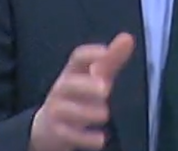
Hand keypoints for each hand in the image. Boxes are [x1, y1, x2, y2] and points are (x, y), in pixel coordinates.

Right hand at [30, 33, 134, 150]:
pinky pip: (68, 135)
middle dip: (85, 85)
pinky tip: (101, 140)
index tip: (105, 51)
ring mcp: (58, 110)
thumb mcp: (94, 75)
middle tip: (105, 87)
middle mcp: (62, 89)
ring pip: (67, 110)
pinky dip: (84, 138)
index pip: (77, 58)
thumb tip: (128, 37)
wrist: (49, 126)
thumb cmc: (78, 94)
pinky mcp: (58, 132)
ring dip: (85, 112)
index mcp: (73, 72)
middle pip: (69, 84)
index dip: (89, 54)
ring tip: (105, 114)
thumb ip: (112, 59)